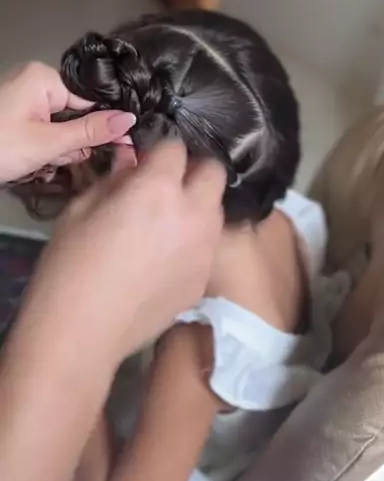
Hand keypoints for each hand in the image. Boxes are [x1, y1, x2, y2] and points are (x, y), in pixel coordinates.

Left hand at [0, 62, 135, 182]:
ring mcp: (21, 97)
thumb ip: (91, 132)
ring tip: (39, 163)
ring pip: (58, 125)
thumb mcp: (48, 143)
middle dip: (71, 142)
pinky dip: (42, 147)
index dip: (100, 126)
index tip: (116, 149)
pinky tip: (33, 162)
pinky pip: (42, 128)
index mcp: (43, 77)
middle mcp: (33, 80)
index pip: (89, 100)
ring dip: (56, 149)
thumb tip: (130, 120)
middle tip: (56, 160)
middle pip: (74, 113)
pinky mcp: (13, 115)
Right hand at [27, 142, 225, 360]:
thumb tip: (131, 160)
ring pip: (216, 209)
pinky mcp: (204, 279)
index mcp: (158, 188)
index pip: (176, 147)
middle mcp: (193, 213)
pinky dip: (194, 241)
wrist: (83, 333)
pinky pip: (208, 246)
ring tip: (169, 220)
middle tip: (167, 183)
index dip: (159, 150)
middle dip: (193, 170)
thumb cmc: (70, 265)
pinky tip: (167, 257)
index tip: (145, 160)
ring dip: (198, 205)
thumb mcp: (81, 209)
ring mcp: (205, 249)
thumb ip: (115, 179)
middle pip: (214, 171)